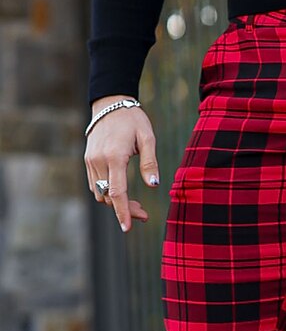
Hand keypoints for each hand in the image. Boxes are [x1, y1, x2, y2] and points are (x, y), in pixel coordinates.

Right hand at [84, 94, 159, 232]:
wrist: (109, 102)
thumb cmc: (132, 119)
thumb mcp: (147, 137)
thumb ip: (150, 162)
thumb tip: (154, 185)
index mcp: (114, 156)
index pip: (117, 192)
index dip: (123, 212)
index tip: (127, 228)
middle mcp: (98, 161)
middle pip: (109, 197)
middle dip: (125, 210)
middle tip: (144, 214)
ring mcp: (90, 161)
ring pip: (100, 194)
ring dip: (116, 203)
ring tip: (136, 205)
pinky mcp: (88, 160)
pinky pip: (95, 185)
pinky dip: (108, 194)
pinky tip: (123, 194)